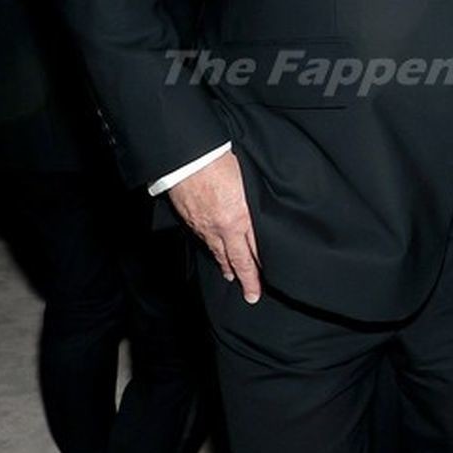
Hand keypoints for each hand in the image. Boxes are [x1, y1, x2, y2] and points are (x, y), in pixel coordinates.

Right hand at [168, 151, 261, 300]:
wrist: (186, 157)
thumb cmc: (218, 161)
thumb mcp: (247, 181)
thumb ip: (252, 202)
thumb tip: (258, 215)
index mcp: (241, 217)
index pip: (255, 249)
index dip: (261, 265)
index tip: (266, 278)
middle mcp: (223, 227)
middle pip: (238, 259)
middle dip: (247, 279)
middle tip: (251, 295)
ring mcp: (204, 226)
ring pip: (218, 252)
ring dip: (226, 265)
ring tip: (231, 276)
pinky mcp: (189, 221)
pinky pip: (203, 241)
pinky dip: (210, 249)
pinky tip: (213, 251)